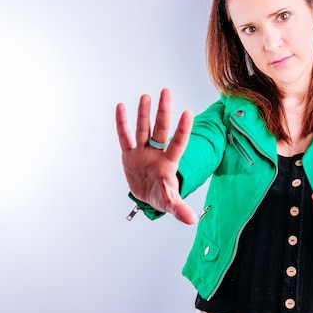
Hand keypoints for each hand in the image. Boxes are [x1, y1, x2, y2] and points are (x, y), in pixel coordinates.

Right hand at [115, 88, 196, 223]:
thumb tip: (192, 220)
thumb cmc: (161, 196)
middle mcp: (156, 153)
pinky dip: (122, 123)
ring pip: (143, 129)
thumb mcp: (170, 203)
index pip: (178, 144)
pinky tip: (121, 106)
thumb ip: (179, 208)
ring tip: (146, 95)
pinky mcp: (128, 155)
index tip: (188, 113)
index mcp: (169, 163)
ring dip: (144, 113)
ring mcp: (142, 152)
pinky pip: (124, 137)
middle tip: (167, 92)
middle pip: (161, 130)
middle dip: (163, 112)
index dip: (183, 130)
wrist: (147, 196)